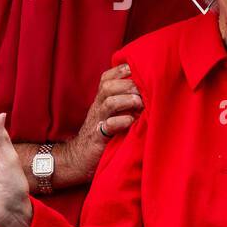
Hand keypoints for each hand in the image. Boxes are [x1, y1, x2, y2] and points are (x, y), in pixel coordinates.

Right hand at [62, 64, 142, 180]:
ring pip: (108, 102)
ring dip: (126, 100)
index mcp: (101, 100)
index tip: (137, 68)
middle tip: (143, 88)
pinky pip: (108, 126)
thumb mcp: (110, 115)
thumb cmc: (102, 135)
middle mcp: (98, 107)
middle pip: (108, 86)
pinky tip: (131, 121)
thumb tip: (147, 91)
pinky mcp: (98, 138)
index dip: (121, 70)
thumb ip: (122, 102)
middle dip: (127, 84)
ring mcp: (97, 122)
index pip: (107, 77)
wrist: (79, 158)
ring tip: (139, 102)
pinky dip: (121, 121)